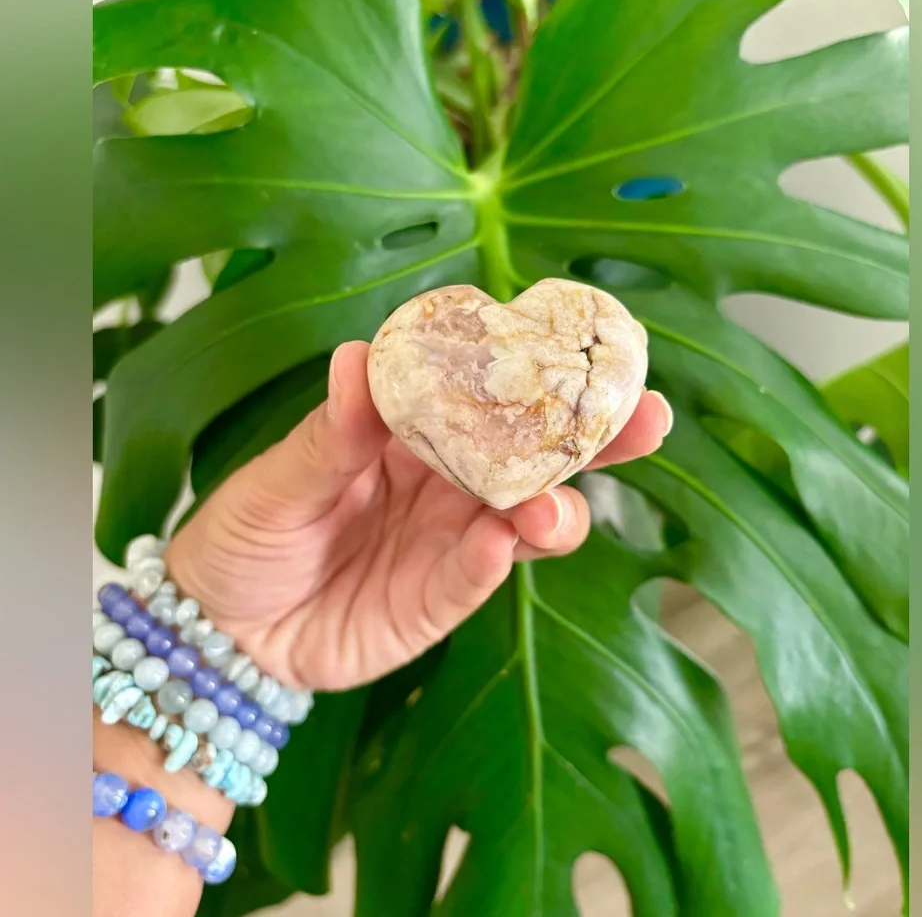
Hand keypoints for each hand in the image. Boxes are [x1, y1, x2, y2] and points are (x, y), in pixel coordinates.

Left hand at [166, 341, 671, 691]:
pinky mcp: (442, 601)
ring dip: (554, 508)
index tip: (591, 345)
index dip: (540, 371)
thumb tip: (359, 356)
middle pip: (533, 455)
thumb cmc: (245, 533)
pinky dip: (496, 559)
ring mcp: (450, 542)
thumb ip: (330, 434)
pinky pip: (479, 576)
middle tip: (643, 418)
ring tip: (550, 508)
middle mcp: (445, 482)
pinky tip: (504, 542)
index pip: (489, 394)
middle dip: (592, 438)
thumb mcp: (279, 478)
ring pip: (526, 518)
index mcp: (411, 434)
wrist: (223, 630)